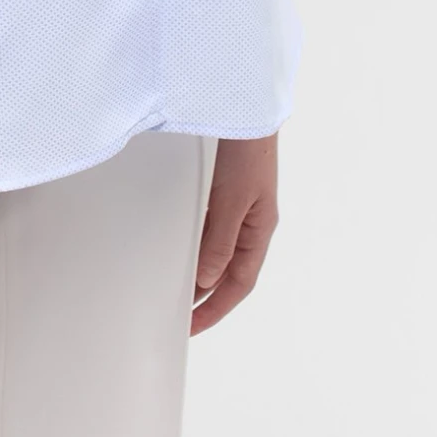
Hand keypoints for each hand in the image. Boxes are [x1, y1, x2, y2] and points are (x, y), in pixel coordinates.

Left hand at [191, 132, 278, 334]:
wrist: (245, 110)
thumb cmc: (246, 152)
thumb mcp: (230, 201)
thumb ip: (218, 241)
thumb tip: (206, 278)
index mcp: (258, 231)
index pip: (238, 283)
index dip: (216, 308)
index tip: (193, 326)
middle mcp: (251, 223)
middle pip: (229, 271)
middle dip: (207, 296)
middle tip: (181, 314)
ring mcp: (239, 208)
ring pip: (218, 251)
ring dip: (201, 270)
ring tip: (178, 287)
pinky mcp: (226, 191)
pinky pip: (211, 229)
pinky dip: (197, 244)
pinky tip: (181, 247)